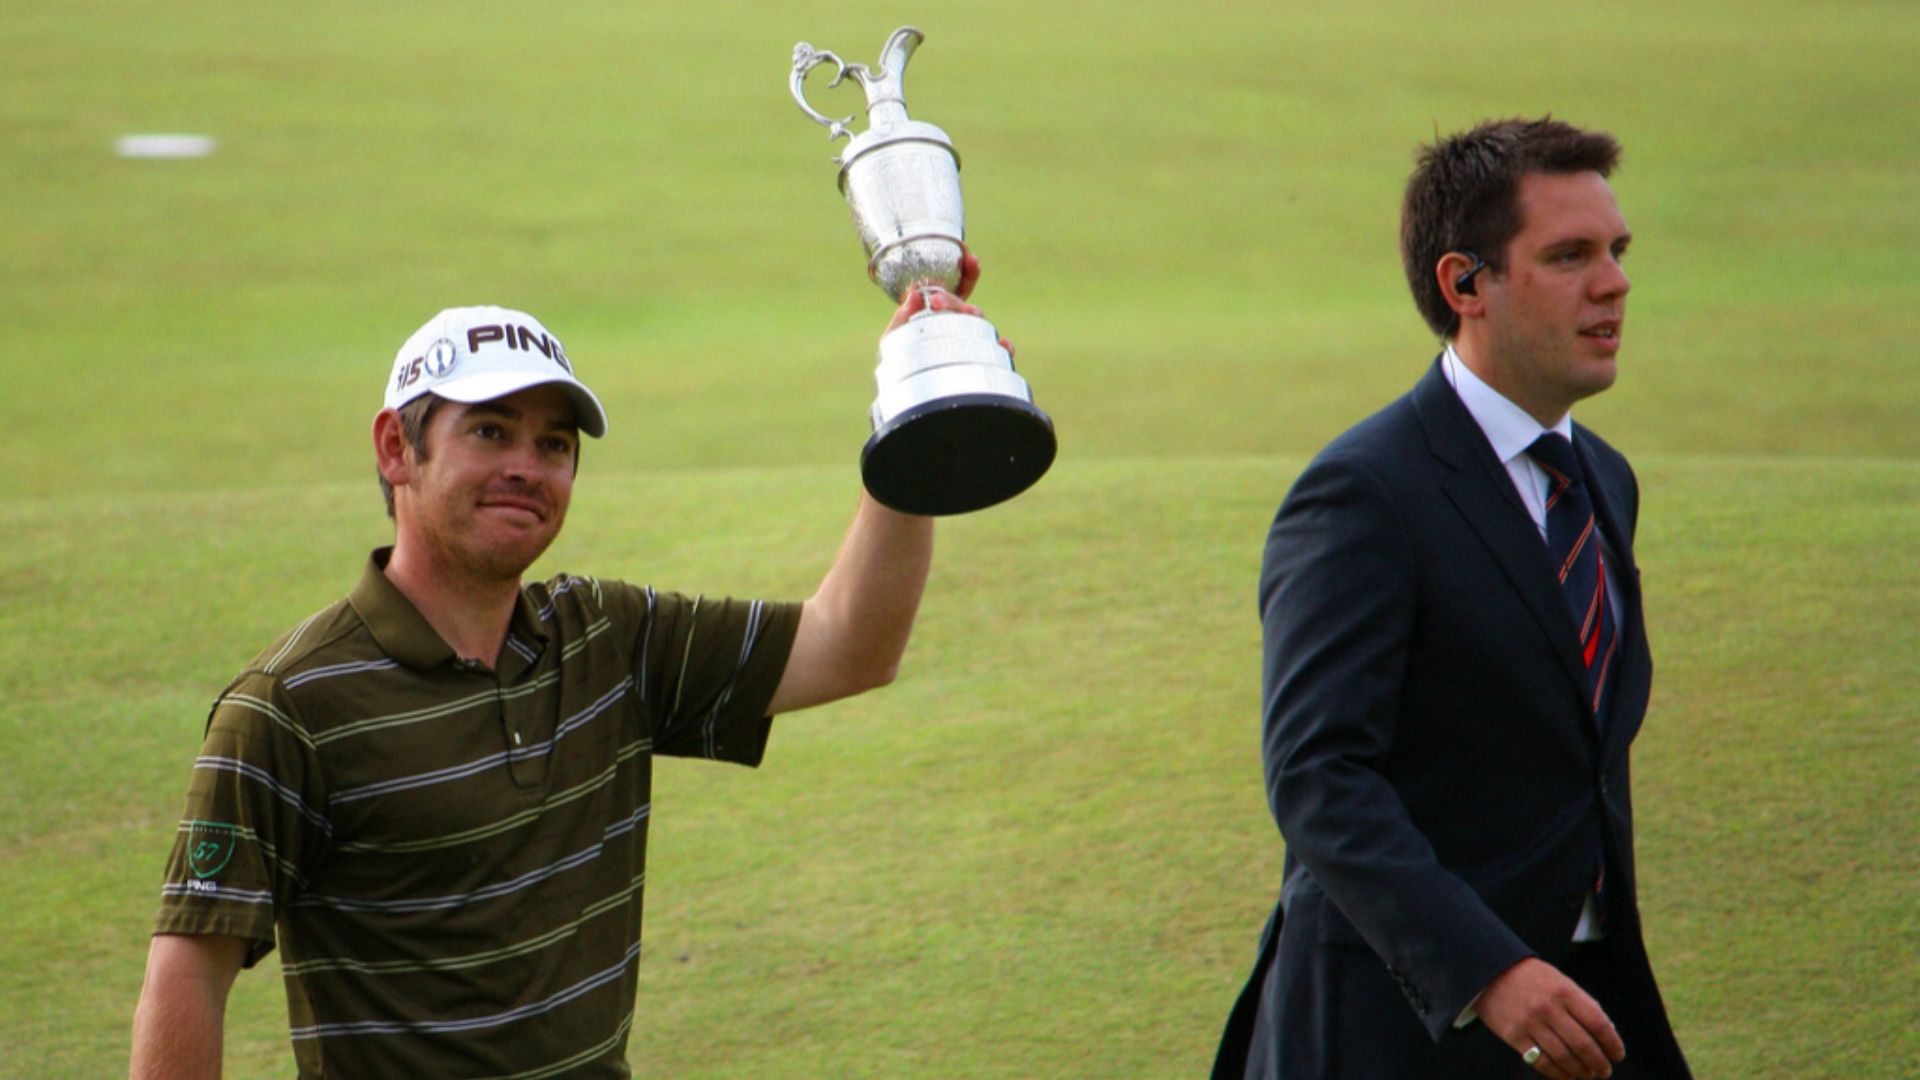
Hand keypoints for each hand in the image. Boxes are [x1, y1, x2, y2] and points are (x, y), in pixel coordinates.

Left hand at [882, 253, 1014, 358]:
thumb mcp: (894, 338)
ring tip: (968, 314)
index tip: (971, 258)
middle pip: (964, 305)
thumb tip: (913, 294)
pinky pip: (998, 352)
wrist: (905, 395)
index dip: (968, 272)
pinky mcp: (981, 361)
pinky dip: (1004, 347)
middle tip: (937, 301)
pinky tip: (1004, 345)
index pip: (958, 288)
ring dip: (974, 315)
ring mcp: (971, 342)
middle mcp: (959, 325)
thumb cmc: (900, 364)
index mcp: (942, 313)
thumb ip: (900, 318)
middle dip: (954, 300)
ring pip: (980, 323)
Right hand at [1476, 957, 1624, 1079]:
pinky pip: (1541, 1062)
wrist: (1488, 970)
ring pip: (1564, 1057)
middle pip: (1583, 1045)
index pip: (1598, 1023)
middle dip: (1599, 1063)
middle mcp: (1548, 1008)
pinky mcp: (1514, 1036)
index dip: (1612, 1043)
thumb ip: (1582, 1003)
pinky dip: (1558, 1074)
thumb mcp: (1559, 981)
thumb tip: (1608, 1033)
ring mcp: (1530, 1023)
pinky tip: (1566, 1076)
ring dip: (1580, 1071)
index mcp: (1564, 991)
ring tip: (1586, 1075)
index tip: (1618, 1055)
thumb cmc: (1531, 978)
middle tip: (1604, 1071)